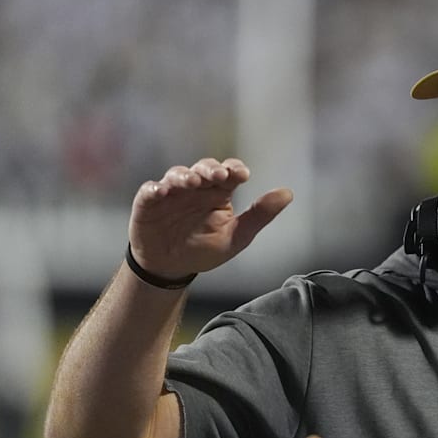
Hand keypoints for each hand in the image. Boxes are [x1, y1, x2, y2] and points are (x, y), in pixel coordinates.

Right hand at [129, 158, 292, 277]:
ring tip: (193, 182)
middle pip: (204, 168)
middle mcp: (196, 188)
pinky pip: (150, 190)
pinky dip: (155, 188)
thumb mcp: (236, 237)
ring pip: (177, 174)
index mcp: (218, 193)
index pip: (228, 172)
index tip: (241, 174)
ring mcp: (172, 192)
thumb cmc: (205, 250)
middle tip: (218, 175)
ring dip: (185, 175)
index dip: (234, 169)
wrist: (171, 268)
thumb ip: (259, 215)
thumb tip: (288, 193)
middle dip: (211, 168)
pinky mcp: (148, 202)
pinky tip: (162, 191)